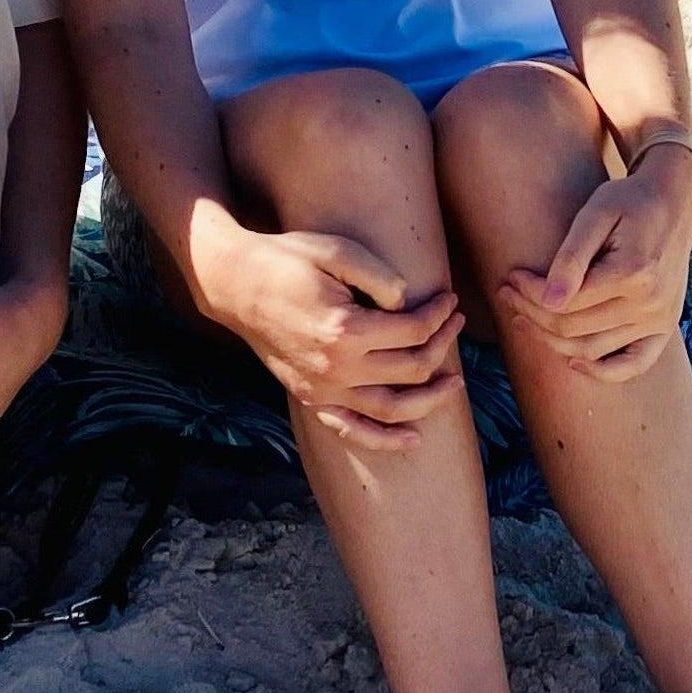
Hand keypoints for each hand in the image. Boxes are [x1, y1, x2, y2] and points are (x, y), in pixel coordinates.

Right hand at [193, 221, 463, 450]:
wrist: (237, 284)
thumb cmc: (289, 260)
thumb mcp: (338, 251)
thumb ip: (381, 277)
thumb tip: (411, 303)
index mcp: (347, 329)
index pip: (414, 331)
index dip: (439, 315)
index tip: (450, 300)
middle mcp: (336, 367)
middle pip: (411, 368)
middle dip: (442, 346)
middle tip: (455, 325)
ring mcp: (322, 389)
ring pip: (392, 408)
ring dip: (430, 399)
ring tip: (454, 385)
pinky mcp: (311, 397)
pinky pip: (352, 430)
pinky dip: (384, 440)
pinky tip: (412, 440)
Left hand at [499, 139, 691, 381]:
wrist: (673, 203)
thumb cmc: (628, 201)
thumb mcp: (595, 214)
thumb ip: (571, 258)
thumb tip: (550, 302)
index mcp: (633, 273)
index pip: (566, 302)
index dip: (530, 294)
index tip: (511, 277)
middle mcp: (650, 303)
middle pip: (574, 328)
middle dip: (532, 314)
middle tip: (508, 295)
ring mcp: (660, 319)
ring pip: (593, 349)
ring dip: (552, 340)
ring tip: (525, 319)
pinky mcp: (665, 326)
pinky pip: (634, 364)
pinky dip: (603, 372)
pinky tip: (573, 360)